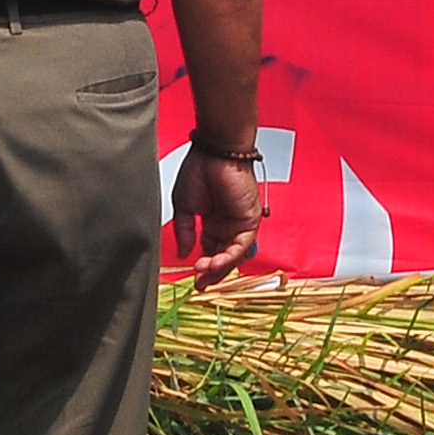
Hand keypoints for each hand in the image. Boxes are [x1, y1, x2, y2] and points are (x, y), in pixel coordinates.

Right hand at [170, 140, 264, 288]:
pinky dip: (230, 256)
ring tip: (204, 272)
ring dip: (220, 267)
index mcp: (213, 221)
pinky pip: (242, 244)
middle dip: (212, 272)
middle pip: (224, 257)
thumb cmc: (199, 170)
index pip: (211, 251)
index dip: (203, 266)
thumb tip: (183, 253)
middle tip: (200, 282)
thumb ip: (185, 231)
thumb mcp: (184, 206)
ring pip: (234, 255)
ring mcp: (240, 223)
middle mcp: (228, 225)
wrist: (214, 151)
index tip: (194, 278)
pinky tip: (216, 262)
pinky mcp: (250, 219)